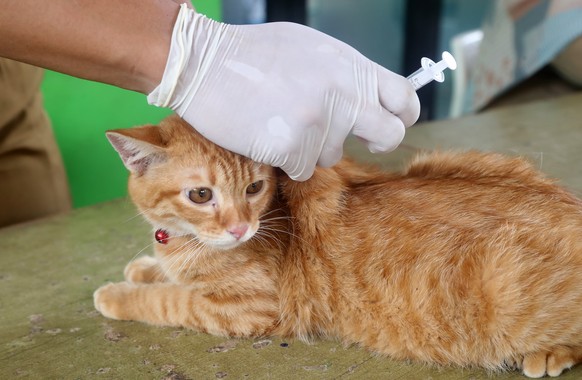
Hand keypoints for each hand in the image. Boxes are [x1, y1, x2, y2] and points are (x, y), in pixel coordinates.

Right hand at [148, 5, 419, 180]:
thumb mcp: (312, 49)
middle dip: (377, 142)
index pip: (404, 98)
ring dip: (312, 146)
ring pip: (332, 155)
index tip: (392, 123)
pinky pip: (302, 168)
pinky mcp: (292, 148)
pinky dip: (285, 158)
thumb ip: (344, 73)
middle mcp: (343, 94)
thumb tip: (368, 97)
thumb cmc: (253, 53)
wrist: (204, 63)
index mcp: (350, 65)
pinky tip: (266, 133)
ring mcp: (319, 123)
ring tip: (281, 119)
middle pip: (388, 135)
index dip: (402, 116)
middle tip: (359, 140)